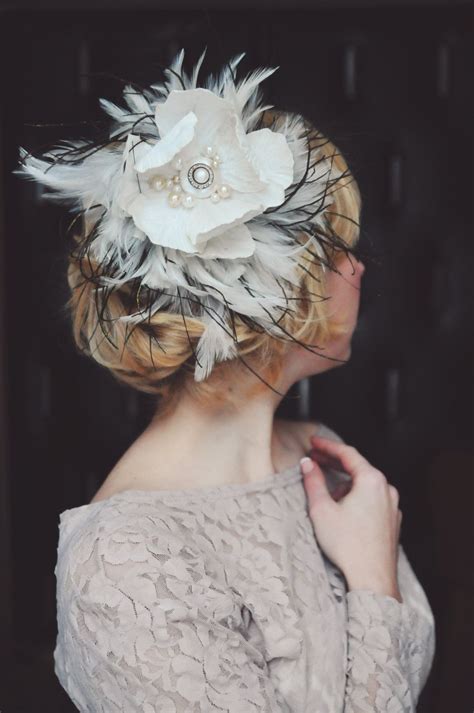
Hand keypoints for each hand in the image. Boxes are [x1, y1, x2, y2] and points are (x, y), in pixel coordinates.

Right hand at [301, 435, 402, 601]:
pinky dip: (356, 495)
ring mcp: (392, 506)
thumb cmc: (348, 545)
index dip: (327, 446)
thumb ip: (313, 482)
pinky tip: (343, 507)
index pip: (347, 453)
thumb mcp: (322, 509)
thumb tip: (307, 465)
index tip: (313, 442)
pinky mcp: (392, 521)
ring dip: (345, 481)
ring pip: (365, 484)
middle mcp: (386, 489)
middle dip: (334, 462)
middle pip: (358, 467)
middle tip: (314, 458)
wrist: (372, 579)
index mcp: (372, 480)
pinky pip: (372, 499)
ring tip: (325, 489)